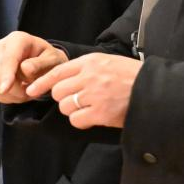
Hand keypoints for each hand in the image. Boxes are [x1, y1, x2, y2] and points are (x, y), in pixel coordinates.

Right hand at [0, 31, 67, 103]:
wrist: (42, 60)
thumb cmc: (49, 60)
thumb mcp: (53, 60)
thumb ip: (40, 64)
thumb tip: (24, 69)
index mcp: (18, 39)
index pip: (8, 59)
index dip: (6, 75)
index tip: (4, 90)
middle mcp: (1, 46)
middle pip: (0, 76)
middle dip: (16, 90)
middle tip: (33, 92)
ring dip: (11, 95)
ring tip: (26, 90)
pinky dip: (4, 97)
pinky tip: (17, 92)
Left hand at [25, 52, 141, 128]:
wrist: (152, 90)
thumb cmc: (131, 76)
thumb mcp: (108, 62)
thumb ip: (86, 68)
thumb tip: (63, 78)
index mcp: (90, 62)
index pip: (57, 71)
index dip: (41, 82)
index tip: (31, 89)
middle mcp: (89, 77)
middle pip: (58, 91)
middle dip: (63, 97)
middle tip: (77, 99)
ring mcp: (94, 95)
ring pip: (65, 106)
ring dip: (73, 110)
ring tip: (88, 107)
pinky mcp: (100, 113)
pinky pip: (76, 120)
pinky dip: (81, 121)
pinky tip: (93, 117)